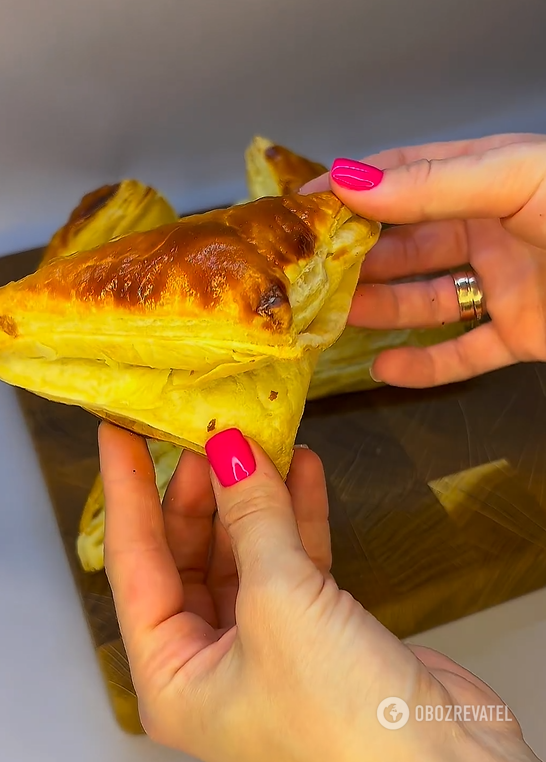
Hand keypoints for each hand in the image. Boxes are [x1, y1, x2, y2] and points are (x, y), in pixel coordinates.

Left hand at [100, 422, 536, 761]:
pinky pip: (295, 557)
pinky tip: (300, 471)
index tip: (122, 435)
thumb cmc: (346, 732)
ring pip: (246, 550)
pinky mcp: (318, 628)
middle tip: (208, 432)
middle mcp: (213, 661)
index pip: (133, 563)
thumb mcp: (280, 605)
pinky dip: (299, 513)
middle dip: (200, 489)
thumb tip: (230, 452)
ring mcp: (267, 643)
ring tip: (255, 440)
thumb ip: (253, 521)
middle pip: (190, 553)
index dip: (126, 492)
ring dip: (254, 495)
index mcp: (174, 675)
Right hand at [301, 133, 545, 386]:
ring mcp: (504, 288)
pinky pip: (463, 357)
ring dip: (380, 309)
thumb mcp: (517, 179)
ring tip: (333, 317)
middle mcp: (489, 232)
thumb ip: (437, 185)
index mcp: (487, 180)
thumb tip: (352, 185)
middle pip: (408, 246)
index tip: (303, 205)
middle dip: (358, 258)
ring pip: (427, 302)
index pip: (407, 178)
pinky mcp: (520, 338)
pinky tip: (384, 368)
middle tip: (308, 273)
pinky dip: (423, 368)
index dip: (355, 188)